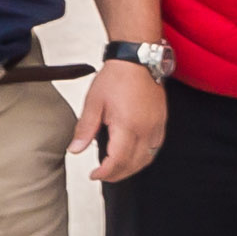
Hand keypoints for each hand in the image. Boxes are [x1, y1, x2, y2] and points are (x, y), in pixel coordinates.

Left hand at [73, 62, 167, 183]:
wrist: (137, 60)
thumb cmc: (116, 78)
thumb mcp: (93, 103)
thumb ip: (85, 129)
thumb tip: (75, 150)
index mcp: (127, 125)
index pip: (118, 161)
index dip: (105, 172)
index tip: (94, 175)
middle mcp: (146, 129)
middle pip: (134, 164)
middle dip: (117, 174)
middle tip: (102, 175)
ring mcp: (156, 127)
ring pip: (147, 159)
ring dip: (131, 169)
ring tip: (116, 169)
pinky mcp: (161, 122)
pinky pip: (155, 148)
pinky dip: (144, 157)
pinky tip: (133, 156)